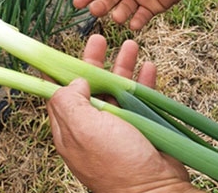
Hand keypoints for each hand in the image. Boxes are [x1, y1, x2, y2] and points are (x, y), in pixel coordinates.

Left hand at [47, 34, 194, 192]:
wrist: (157, 190)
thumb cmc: (117, 163)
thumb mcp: (84, 130)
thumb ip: (70, 102)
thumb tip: (75, 82)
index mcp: (72, 127)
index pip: (61, 92)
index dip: (62, 70)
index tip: (62, 52)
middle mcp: (93, 124)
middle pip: (90, 84)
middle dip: (94, 61)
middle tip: (98, 39)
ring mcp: (118, 124)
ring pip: (117, 86)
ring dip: (123, 64)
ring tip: (130, 45)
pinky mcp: (140, 124)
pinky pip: (140, 96)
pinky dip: (143, 80)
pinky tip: (148, 66)